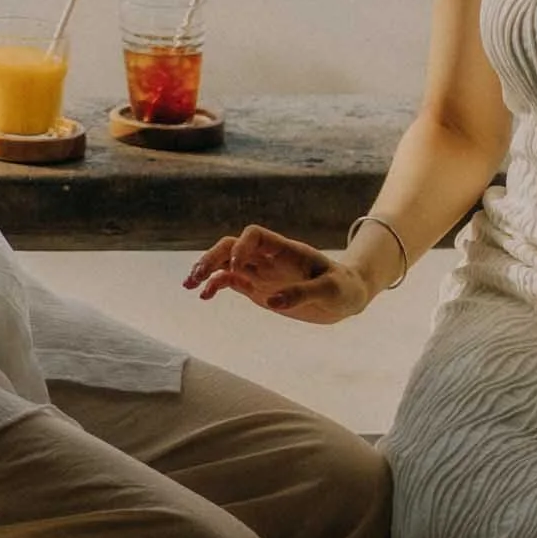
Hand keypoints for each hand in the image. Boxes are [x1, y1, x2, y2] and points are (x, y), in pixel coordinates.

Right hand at [185, 224, 371, 322]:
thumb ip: (302, 294)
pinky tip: (204, 296)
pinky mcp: (258, 289)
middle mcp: (269, 258)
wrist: (346, 296)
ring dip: (207, 269)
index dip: (241, 247)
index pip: (254, 235)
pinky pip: (231, 282)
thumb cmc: (343, 288)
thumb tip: (272, 302)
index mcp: (286, 250)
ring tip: (189, 285)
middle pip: (232, 246)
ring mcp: (262, 272)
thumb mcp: (330, 291)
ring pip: (226, 263)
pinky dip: (216, 286)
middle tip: (197, 276)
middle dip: (212, 257)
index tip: (236, 268)